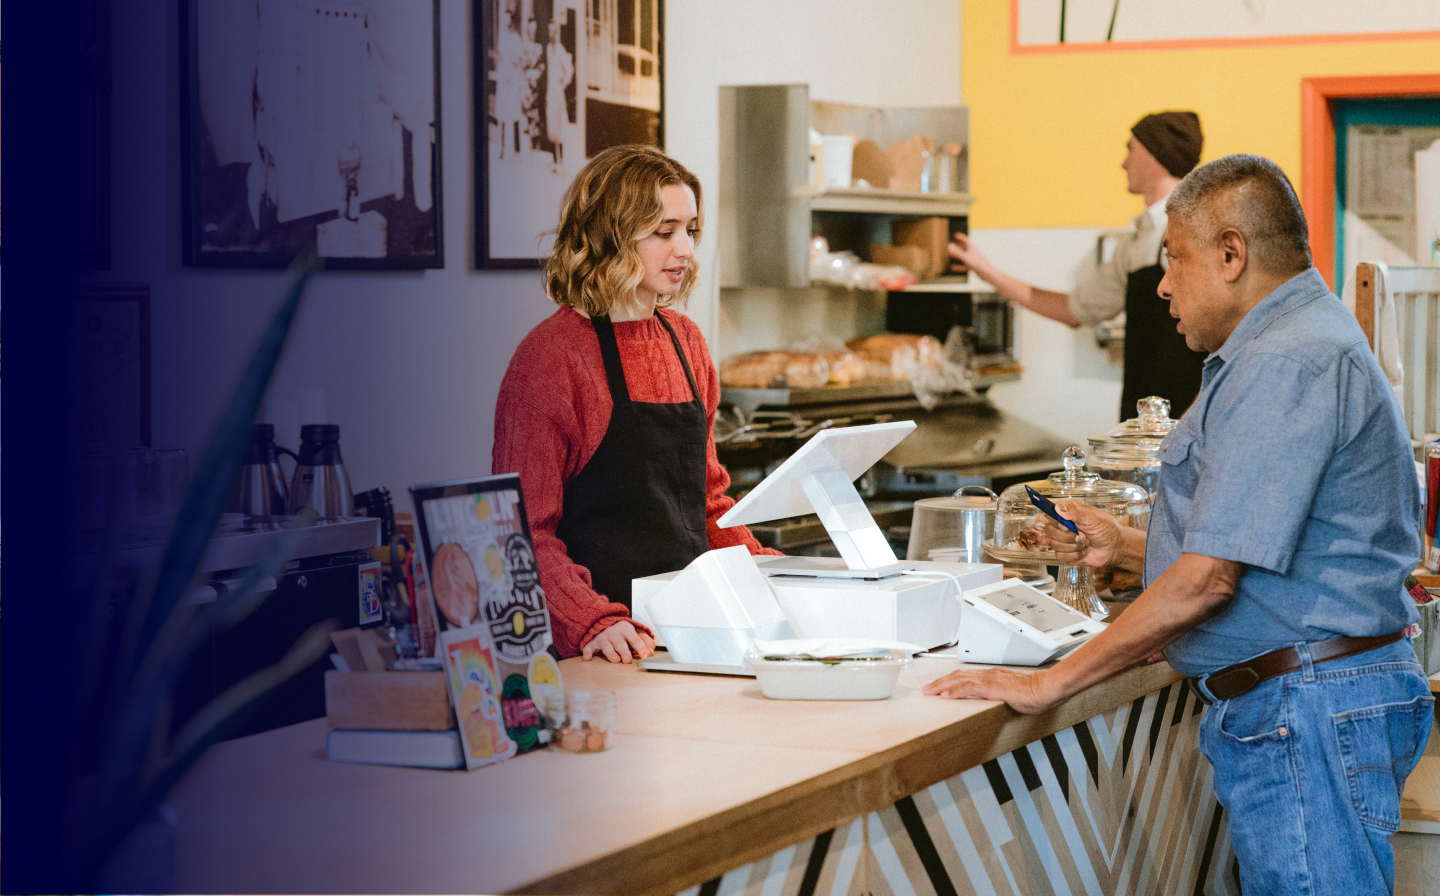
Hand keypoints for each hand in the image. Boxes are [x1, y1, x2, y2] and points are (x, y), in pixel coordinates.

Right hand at [581, 620, 654, 663]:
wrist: (602, 619)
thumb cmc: (621, 630)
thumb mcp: (635, 631)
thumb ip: (645, 640)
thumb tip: (651, 651)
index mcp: (626, 629)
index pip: (635, 639)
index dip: (642, 648)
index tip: (647, 656)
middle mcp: (614, 633)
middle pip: (620, 644)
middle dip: (625, 653)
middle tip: (628, 661)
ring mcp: (603, 638)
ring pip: (607, 647)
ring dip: (611, 654)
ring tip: (616, 660)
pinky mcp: (593, 642)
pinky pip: (589, 647)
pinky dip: (587, 652)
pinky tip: (587, 658)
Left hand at [922, 666, 1061, 713]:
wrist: (1046, 689)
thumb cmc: (1034, 693)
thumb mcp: (1011, 695)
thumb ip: (999, 696)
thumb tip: (992, 703)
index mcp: (991, 676)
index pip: (964, 677)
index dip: (948, 681)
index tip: (937, 687)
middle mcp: (987, 675)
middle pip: (957, 676)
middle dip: (939, 683)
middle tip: (926, 689)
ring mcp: (989, 679)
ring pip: (959, 680)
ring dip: (942, 685)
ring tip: (929, 692)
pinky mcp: (993, 687)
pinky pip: (969, 687)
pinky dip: (955, 691)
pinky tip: (946, 695)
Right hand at [947, 233, 991, 277]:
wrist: (988, 273)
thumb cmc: (978, 263)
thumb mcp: (966, 257)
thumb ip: (957, 252)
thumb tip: (949, 246)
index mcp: (972, 247)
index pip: (965, 240)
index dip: (960, 237)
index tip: (956, 235)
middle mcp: (973, 252)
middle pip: (964, 248)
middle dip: (957, 247)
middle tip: (950, 245)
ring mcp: (973, 259)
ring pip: (963, 256)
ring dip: (956, 256)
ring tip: (949, 256)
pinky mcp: (973, 266)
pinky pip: (964, 265)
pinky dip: (958, 266)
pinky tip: (952, 267)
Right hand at [1045, 501, 1122, 567]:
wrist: (1114, 547)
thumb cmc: (1106, 529)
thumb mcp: (1093, 517)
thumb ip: (1075, 512)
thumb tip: (1058, 508)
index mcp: (1068, 514)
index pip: (1049, 514)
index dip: (1055, 521)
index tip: (1066, 526)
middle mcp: (1063, 527)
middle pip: (1049, 530)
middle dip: (1067, 536)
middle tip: (1082, 536)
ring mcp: (1063, 541)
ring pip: (1055, 545)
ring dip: (1074, 546)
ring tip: (1085, 543)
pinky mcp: (1066, 554)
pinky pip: (1061, 556)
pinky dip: (1075, 555)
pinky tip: (1083, 552)